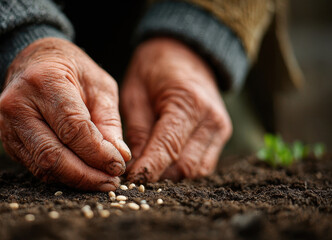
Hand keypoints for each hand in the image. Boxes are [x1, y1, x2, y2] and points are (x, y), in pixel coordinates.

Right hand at [0, 38, 130, 190]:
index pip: (73, 128)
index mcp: (44, 81)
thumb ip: (109, 121)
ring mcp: (7, 125)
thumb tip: (120, 155)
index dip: (98, 153)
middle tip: (111, 182)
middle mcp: (18, 104)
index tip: (118, 165)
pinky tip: (82, 174)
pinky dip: (61, 175)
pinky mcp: (8, 141)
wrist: (34, 61)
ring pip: (42, 166)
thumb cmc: (73, 70)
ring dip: (75, 179)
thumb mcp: (99, 85)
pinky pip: (35, 166)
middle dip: (86, 175)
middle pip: (53, 154)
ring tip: (101, 181)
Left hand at [122, 37, 231, 182]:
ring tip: (148, 171)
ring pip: (196, 171)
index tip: (129, 180)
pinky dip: (183, 169)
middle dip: (159, 176)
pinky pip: (203, 165)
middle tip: (134, 177)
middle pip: (185, 166)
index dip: (148, 168)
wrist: (185, 51)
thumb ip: (137, 130)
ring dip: (171, 176)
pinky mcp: (221, 135)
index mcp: (189, 103)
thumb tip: (134, 164)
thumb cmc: (154, 68)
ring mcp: (220, 129)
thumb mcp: (135, 93)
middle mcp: (211, 119)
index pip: (168, 147)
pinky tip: (164, 164)